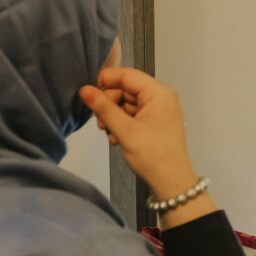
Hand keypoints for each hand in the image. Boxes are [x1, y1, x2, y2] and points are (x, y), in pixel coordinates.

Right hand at [78, 67, 197, 199]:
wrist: (171, 180)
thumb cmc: (152, 154)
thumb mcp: (124, 130)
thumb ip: (104, 108)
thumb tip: (84, 90)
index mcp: (159, 92)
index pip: (127, 74)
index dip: (105, 80)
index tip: (87, 94)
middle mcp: (161, 96)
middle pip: (125, 89)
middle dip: (109, 104)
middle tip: (99, 123)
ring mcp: (159, 109)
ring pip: (126, 103)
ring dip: (113, 116)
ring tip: (109, 134)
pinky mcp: (155, 121)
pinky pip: (133, 114)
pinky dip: (122, 123)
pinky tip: (117, 138)